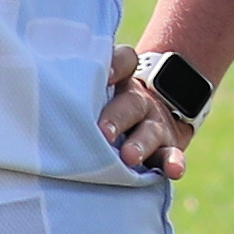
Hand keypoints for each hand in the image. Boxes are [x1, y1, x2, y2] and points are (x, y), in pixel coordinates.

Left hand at [100, 52, 198, 179]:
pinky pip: (171, 156)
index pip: (124, 62)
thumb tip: (59, 73)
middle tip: (103, 133)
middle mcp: (139, 102)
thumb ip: (92, 79)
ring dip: (141, 144)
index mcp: (121, 83)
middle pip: (131, 104)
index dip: (116, 66)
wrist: (160, 111)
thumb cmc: (113, 105)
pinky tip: (174, 171)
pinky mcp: (168, 148)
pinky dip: (173, 163)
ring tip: (130, 157)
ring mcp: (155, 126)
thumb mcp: (104, 88)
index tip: (106, 74)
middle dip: (117, 119)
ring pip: (149, 133)